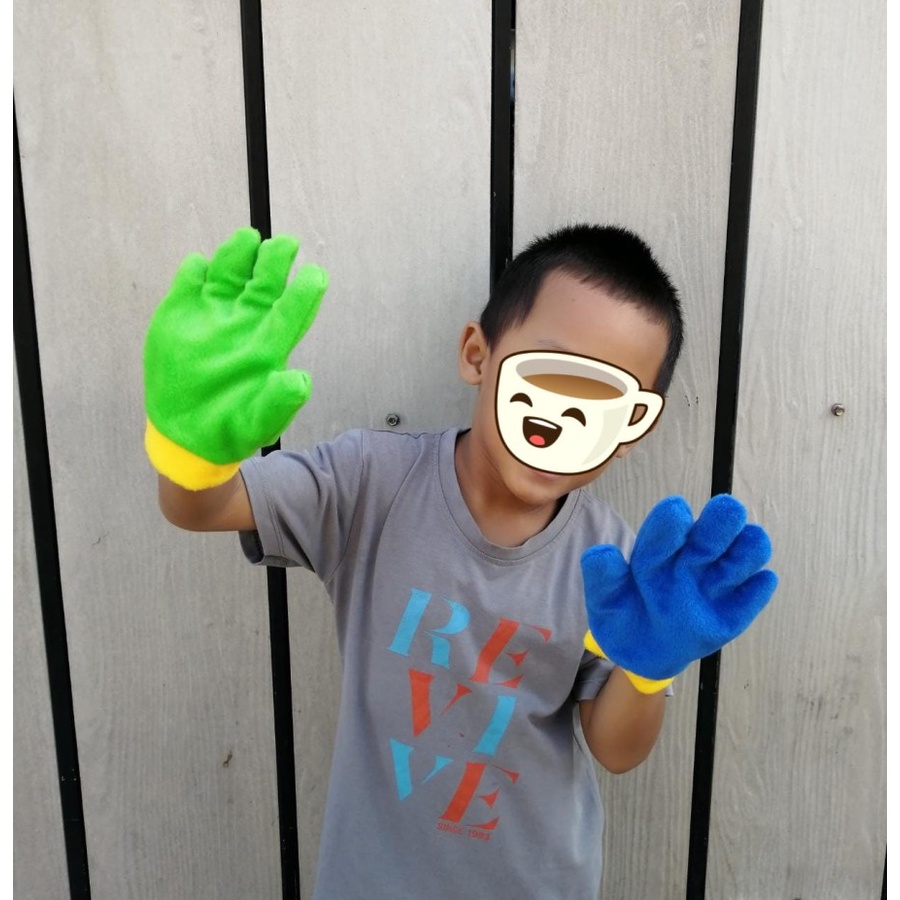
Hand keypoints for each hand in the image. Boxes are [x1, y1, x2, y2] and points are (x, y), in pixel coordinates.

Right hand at [144, 227, 327, 488]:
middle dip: (276, 261)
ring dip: (239, 254)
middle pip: (265, 281)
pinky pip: (190, 279)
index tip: (315, 275)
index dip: (305, 292)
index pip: (292, 310)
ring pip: (231, 271)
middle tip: (285, 246)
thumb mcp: (257, 423)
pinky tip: (200, 269)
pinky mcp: (181, 311)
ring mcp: (214, 313)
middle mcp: (246, 321)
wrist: (187, 434)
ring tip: (248, 241)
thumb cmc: (231, 428)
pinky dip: (194, 271)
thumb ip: (278, 403)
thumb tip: (301, 380)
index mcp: (269, 344)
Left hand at [581, 494, 776, 691]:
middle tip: (724, 517)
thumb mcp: (606, 601)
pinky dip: (758, 588)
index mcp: (659, 549)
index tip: (676, 511)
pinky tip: (755, 585)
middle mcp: (693, 556)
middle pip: (717, 526)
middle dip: (722, 521)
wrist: (644, 654)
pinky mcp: (734, 608)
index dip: (673, 519)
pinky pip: (755, 592)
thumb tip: (601, 553)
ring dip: (746, 551)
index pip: (669, 524)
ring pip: (748, 549)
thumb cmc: (624, 616)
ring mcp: (717, 581)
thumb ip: (602, 578)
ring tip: (728, 570)